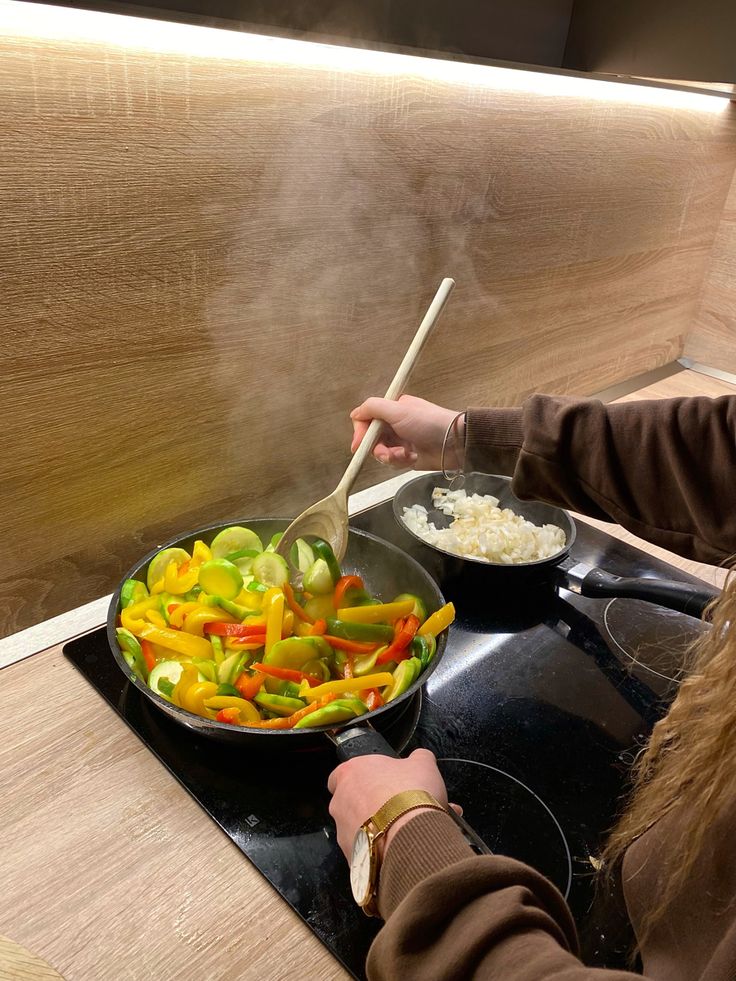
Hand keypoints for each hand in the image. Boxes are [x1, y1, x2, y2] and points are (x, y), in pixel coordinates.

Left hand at [327, 749, 450, 859]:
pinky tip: (396, 847)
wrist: (410, 836)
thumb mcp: (423, 764)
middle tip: (392, 808)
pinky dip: (376, 850)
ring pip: (355, 828)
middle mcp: (339, 801)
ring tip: (397, 831)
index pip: (342, 773)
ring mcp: (342, 830)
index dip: (362, 778)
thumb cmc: (411, 794)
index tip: (380, 783)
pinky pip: (363, 850)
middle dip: (367, 806)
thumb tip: (420, 758)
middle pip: (348, 802)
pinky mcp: (350, 855)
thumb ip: (417, 758)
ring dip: (372, 829)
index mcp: (350, 772)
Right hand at [350, 395, 462, 470]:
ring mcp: (400, 441)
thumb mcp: (399, 410)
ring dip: (391, 456)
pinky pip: (393, 463)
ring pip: (381, 453)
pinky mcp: (407, 457)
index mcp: (391, 410)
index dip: (361, 433)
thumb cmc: (429, 423)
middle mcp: (393, 425)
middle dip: (377, 449)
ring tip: (405, 455)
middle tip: (389, 453)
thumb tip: (354, 413)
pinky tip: (413, 458)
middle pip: (371, 440)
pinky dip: (400, 462)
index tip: (359, 445)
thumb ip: (373, 408)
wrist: (455, 443)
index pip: (366, 420)